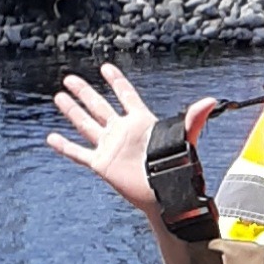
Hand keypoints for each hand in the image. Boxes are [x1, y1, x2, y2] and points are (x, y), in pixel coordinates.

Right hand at [46, 63, 218, 214]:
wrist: (166, 195)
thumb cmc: (177, 168)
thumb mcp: (186, 139)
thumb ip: (194, 119)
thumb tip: (211, 100)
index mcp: (141, 122)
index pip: (126, 96)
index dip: (116, 82)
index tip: (105, 68)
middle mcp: (122, 132)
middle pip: (99, 106)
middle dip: (85, 92)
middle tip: (70, 78)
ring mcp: (110, 147)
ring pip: (86, 125)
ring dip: (72, 111)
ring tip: (59, 97)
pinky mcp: (102, 164)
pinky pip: (79, 153)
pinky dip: (65, 146)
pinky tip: (51, 137)